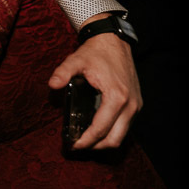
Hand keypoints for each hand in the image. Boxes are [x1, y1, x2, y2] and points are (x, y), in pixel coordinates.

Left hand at [49, 14, 141, 149]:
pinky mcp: (136, 104)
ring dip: (104, 141)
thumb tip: (52, 85)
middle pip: (115, 139)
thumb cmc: (96, 52)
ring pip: (122, 135)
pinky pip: (125, 126)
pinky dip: (112, 132)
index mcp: (116, 97)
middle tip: (77, 145)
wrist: (114, 41)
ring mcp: (135, 105)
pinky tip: (97, 129)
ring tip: (85, 139)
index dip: (86, 140)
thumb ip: (63, 72)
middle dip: (96, 146)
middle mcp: (130, 105)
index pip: (101, 128)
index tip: (73, 145)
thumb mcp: (76, 60)